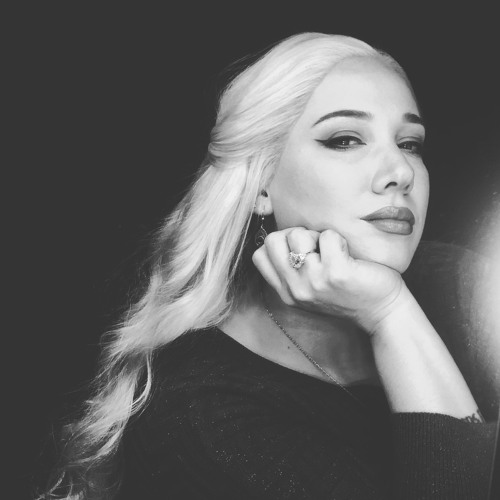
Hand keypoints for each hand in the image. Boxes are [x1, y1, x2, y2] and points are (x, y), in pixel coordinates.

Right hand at [252, 227, 406, 333]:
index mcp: (287, 293)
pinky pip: (328, 236)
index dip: (278, 243)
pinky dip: (340, 240)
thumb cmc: (350, 292)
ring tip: (334, 253)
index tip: (300, 249)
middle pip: (273, 240)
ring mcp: (314, 282)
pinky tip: (349, 257)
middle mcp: (295, 289)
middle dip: (295, 234)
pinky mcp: (336, 273)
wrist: (382, 312)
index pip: (259, 256)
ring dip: (319, 237)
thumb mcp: (312, 288)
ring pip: (299, 235)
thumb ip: (293, 270)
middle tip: (316, 248)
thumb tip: (282, 236)